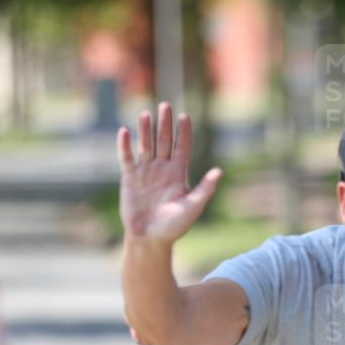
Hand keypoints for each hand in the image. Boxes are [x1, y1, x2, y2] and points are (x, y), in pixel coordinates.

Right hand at [116, 103, 221, 244]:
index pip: (182, 147)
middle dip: (165, 124)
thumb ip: (205, 189)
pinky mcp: (129, 179)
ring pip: (146, 146)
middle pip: (164, 141)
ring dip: (145, 130)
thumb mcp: (193, 207)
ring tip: (145, 114)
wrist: (150, 239)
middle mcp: (162, 169)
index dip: (184, 132)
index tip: (185, 116)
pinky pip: (127, 158)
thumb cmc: (174, 226)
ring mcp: (145, 172)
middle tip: (165, 105)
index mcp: (179, 174)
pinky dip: (125, 146)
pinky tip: (125, 131)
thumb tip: (220, 172)